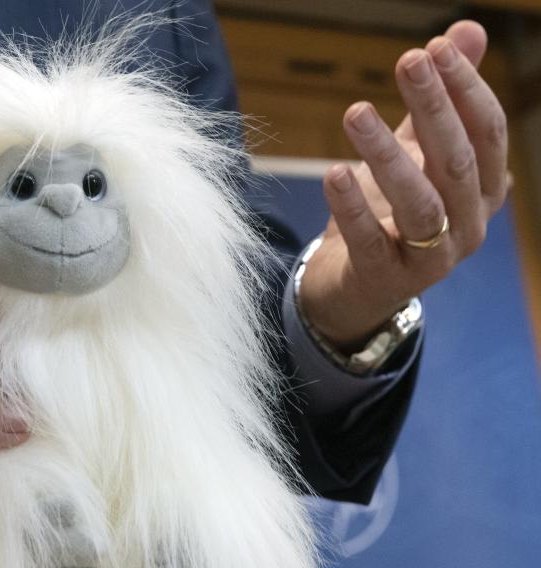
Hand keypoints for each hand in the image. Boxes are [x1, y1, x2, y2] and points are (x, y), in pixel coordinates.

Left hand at [300, 21, 508, 350]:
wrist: (354, 286)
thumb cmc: (391, 214)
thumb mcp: (417, 153)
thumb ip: (442, 100)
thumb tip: (467, 29)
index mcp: (482, 191)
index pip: (487, 132)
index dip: (465, 89)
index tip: (434, 48)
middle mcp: (467, 226)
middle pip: (457, 162)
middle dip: (435, 109)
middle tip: (407, 62)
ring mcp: (430, 258)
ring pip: (420, 203)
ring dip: (388, 154)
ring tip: (355, 112)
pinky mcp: (386, 278)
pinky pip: (371, 239)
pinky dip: (352, 206)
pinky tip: (333, 173)